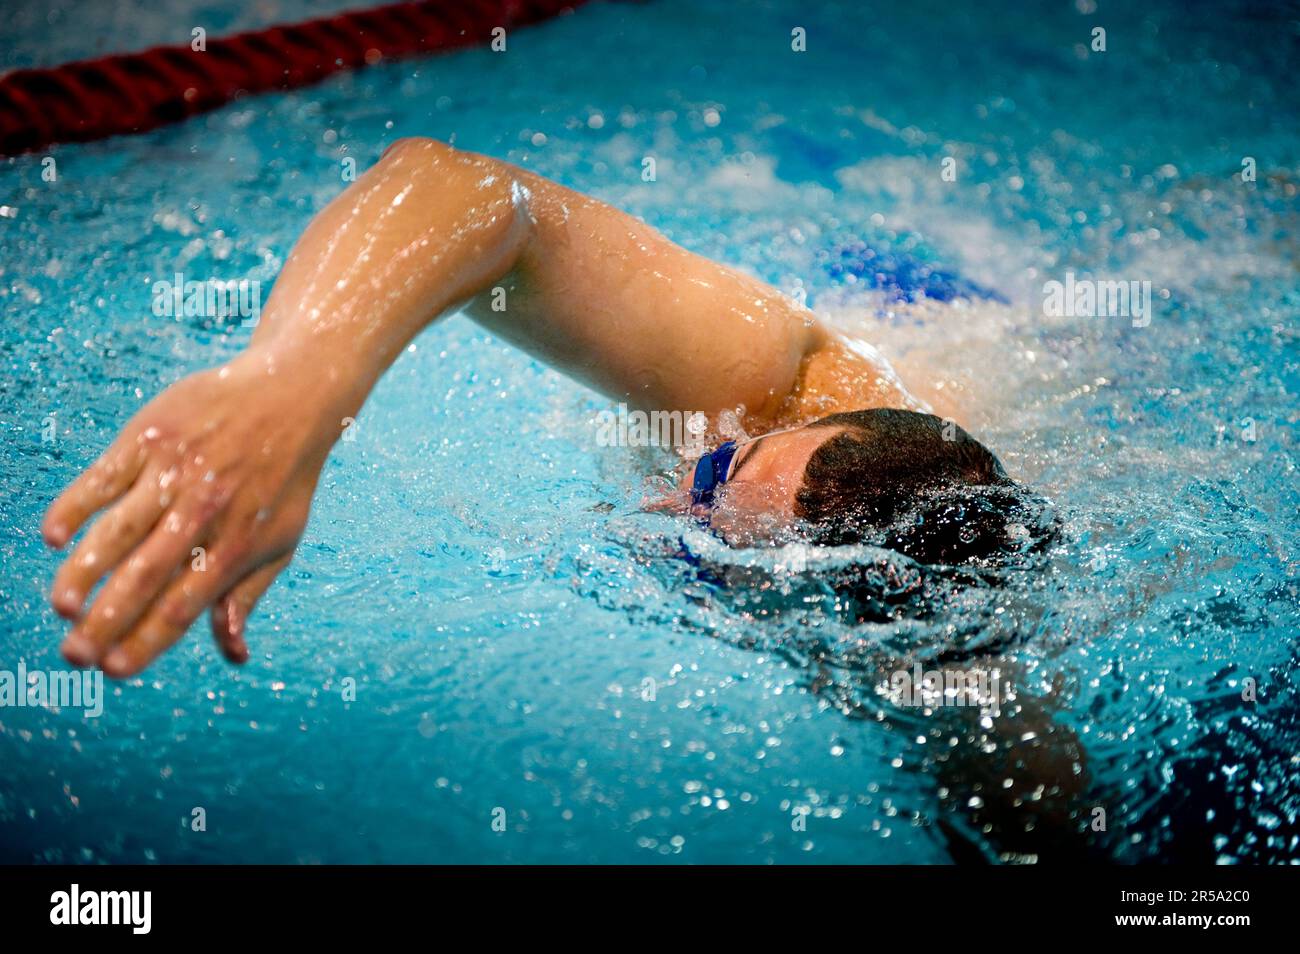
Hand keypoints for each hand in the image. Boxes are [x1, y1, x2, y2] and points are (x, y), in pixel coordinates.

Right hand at [43, 350, 344, 676]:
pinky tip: (54, 537)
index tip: (114, 670)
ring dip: (87, 570)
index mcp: (237, 544)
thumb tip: (234, 655)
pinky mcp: (150, 437)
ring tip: (62, 607)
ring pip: (121, 528)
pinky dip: (76, 505)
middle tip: (73, 656)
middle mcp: (205, 512)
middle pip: (148, 575)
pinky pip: (105, 477)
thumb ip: (246, 596)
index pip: (185, 605)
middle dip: (108, 620)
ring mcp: (175, 472)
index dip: (149, 640)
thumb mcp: (281, 540)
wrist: (289, 395)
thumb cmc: (282, 480)